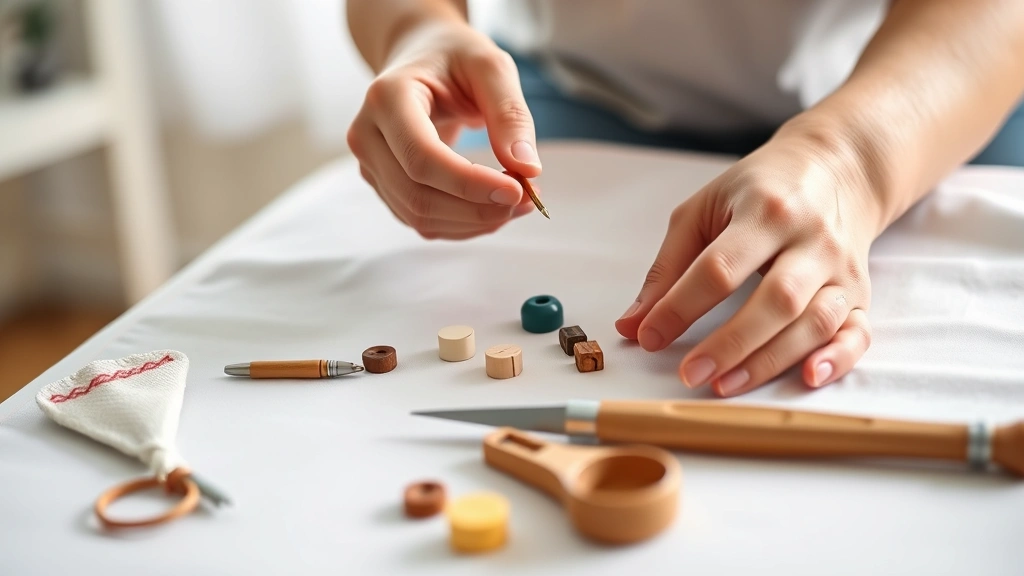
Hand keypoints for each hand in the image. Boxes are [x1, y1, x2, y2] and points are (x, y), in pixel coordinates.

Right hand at [346, 20, 541, 238]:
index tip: (518, 189)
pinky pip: (422, 222)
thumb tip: (527, 169)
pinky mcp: (384, 186)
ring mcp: (370, 165)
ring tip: (517, 203)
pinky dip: (462, 224)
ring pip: (420, 217)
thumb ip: (510, 114)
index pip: (423, 158)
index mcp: (386, 97)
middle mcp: (366, 134)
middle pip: (418, 196)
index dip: (470, 183)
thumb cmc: (454, 57)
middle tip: (528, 201)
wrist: (421, 56)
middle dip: (477, 209)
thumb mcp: (490, 67)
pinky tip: (492, 207)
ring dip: (474, 221)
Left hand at [615, 124, 880, 395]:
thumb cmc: (758, 191)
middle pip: (776, 300)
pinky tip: (808, 378)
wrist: (836, 168)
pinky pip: (857, 333)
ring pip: (816, 322)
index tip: (648, 338)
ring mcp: (842, 268)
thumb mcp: (703, 210)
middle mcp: (811, 239)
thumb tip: (632, 326)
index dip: (680, 307)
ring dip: (771, 360)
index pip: (719, 267)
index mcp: (765, 210)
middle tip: (690, 374)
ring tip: (725, 385)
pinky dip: (838, 360)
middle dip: (730, 344)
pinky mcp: (860, 293)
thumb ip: (667, 268)